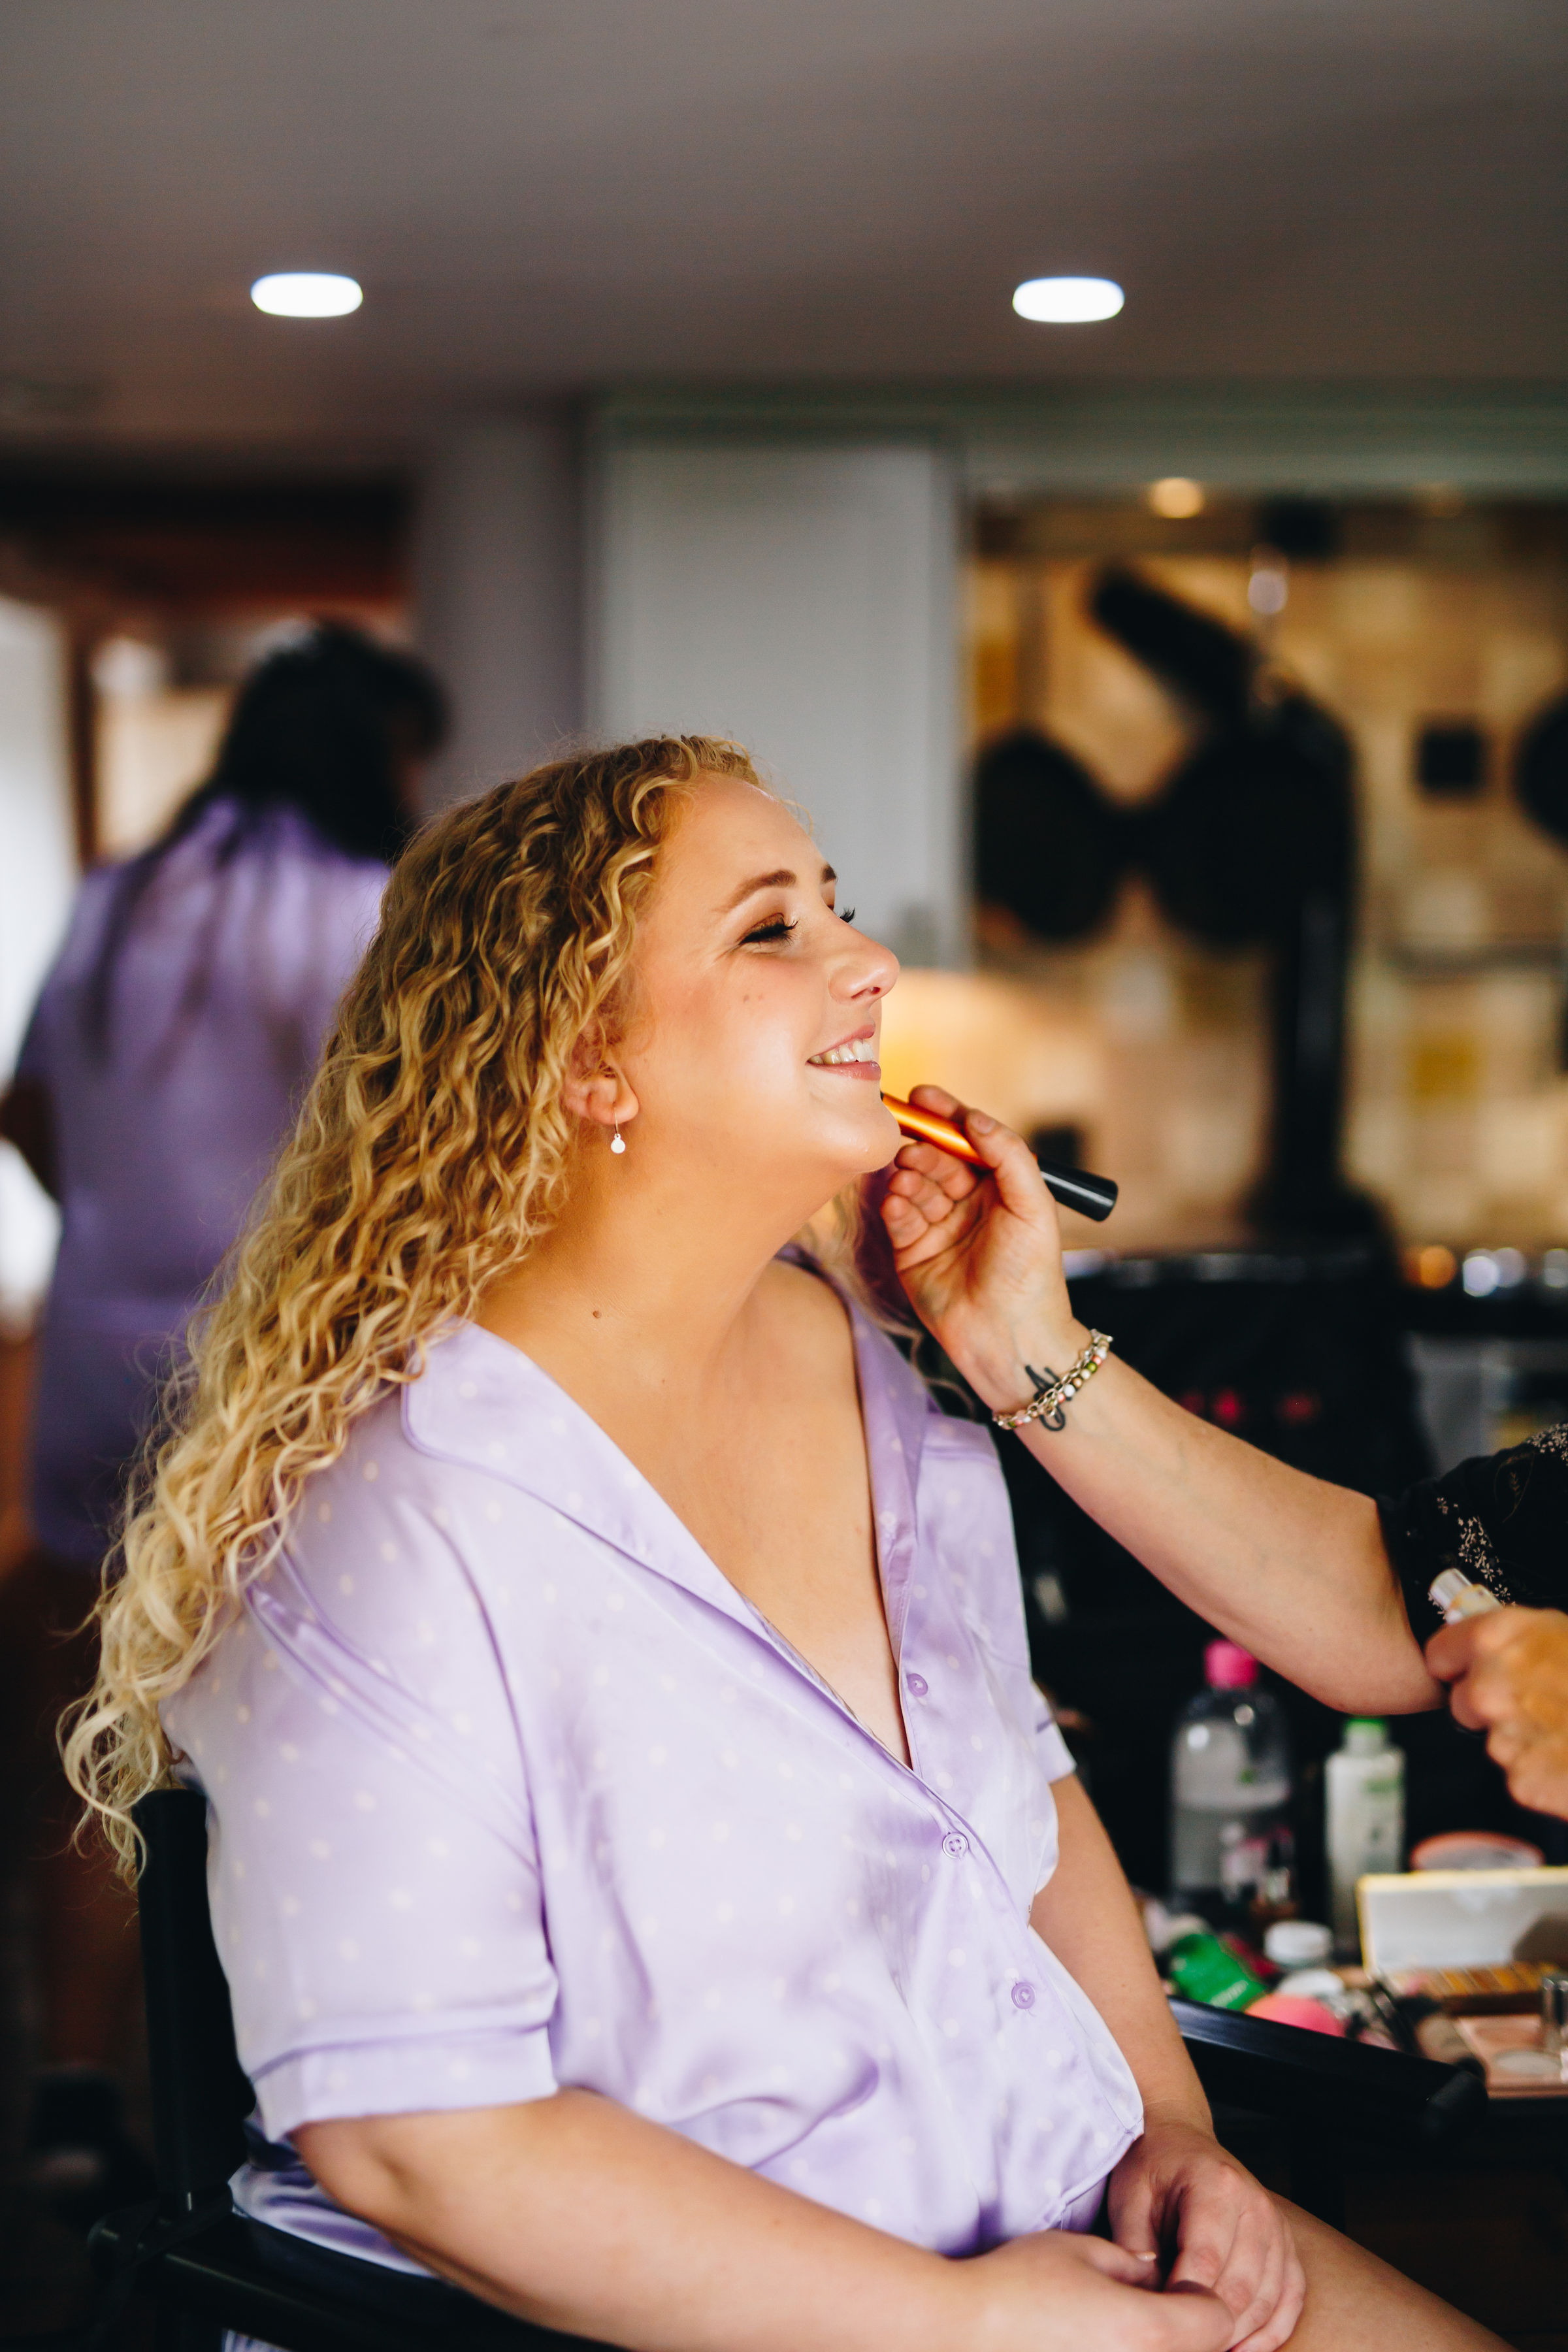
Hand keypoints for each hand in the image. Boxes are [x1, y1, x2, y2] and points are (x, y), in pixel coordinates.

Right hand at [878, 1085, 1079, 1413]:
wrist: (1013, 1339)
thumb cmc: (1033, 1276)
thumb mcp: (1033, 1205)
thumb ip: (1008, 1154)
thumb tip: (975, 1118)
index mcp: (998, 1187)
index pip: (967, 1139)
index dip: (945, 1116)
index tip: (922, 1096)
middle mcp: (965, 1203)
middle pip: (934, 1158)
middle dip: (921, 1148)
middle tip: (909, 1148)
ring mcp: (937, 1227)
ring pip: (912, 1185)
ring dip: (906, 1177)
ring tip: (904, 1178)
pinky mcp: (911, 1254)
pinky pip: (897, 1219)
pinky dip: (894, 1206)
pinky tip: (897, 1204)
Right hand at [963, 2225, 1231, 2351]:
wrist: (962, 2329)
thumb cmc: (1019, 2283)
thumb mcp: (1083, 2250)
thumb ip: (1135, 2265)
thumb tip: (1160, 2278)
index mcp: (1150, 2328)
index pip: (1217, 2319)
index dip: (1202, 2296)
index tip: (1178, 2285)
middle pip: (1202, 2350)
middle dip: (1188, 2327)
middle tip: (1149, 2307)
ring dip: (1161, 2346)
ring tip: (1121, 2330)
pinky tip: (1098, 2343)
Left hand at [1108, 2115, 1304, 2351]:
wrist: (1180, 2138)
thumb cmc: (1152, 2167)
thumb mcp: (1129, 2196)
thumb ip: (1136, 2246)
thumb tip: (1149, 2297)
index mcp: (1216, 2185)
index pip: (1206, 2259)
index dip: (1186, 2301)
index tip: (1166, 2323)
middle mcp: (1255, 2205)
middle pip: (1242, 2286)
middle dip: (1213, 2326)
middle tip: (1184, 2343)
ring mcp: (1276, 2226)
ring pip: (1269, 2299)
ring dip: (1241, 2335)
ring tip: (1210, 2348)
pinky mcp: (1285, 2244)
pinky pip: (1292, 2297)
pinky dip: (1272, 2331)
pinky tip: (1246, 2349)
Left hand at [1425, 1606, 1567, 1817]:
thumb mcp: (1563, 1634)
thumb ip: (1520, 1641)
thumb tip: (1496, 1648)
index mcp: (1498, 1637)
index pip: (1441, 1652)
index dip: (1460, 1663)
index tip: (1470, 1668)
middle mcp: (1490, 1685)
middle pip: (1464, 1702)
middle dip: (1494, 1706)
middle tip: (1541, 1704)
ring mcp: (1503, 1736)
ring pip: (1496, 1740)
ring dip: (1524, 1738)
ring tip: (1566, 1730)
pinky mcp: (1522, 1781)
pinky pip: (1521, 1775)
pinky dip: (1543, 1771)